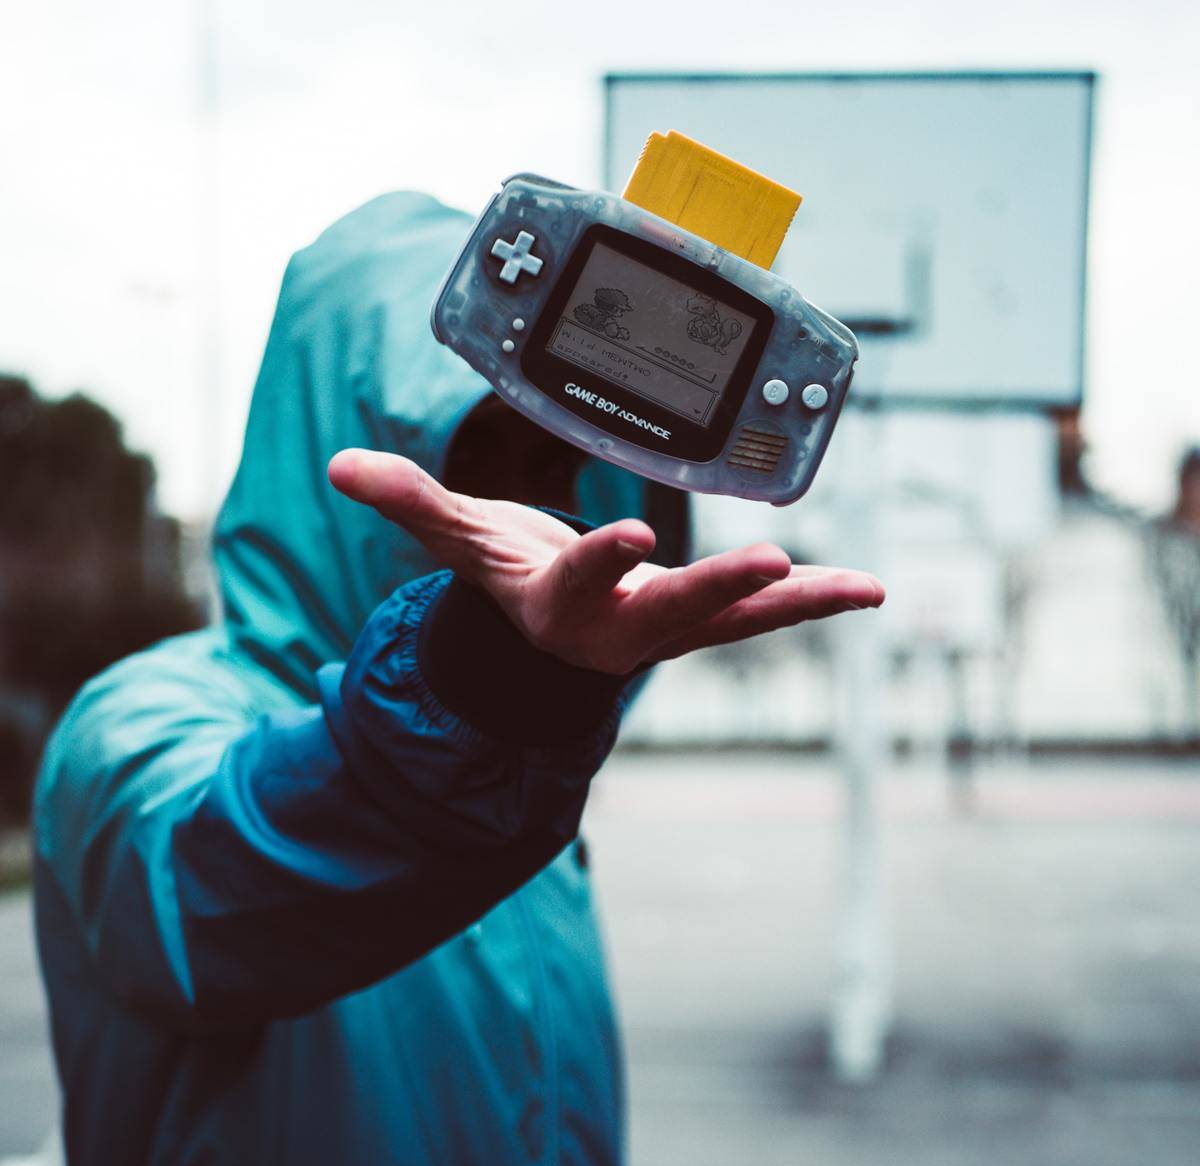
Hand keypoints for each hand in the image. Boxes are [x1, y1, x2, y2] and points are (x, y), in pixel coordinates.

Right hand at [328, 449, 883, 676]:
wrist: (546, 638)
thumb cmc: (506, 577)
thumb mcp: (461, 542)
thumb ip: (412, 504)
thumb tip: (341, 468)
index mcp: (559, 609)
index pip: (579, 583)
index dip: (603, 563)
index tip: (633, 535)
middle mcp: (619, 631)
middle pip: (673, 615)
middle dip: (722, 590)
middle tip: (777, 567)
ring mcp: (669, 631)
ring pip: (734, 623)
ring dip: (796, 607)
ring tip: (860, 589)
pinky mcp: (705, 622)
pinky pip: (764, 617)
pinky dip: (816, 605)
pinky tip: (872, 591)